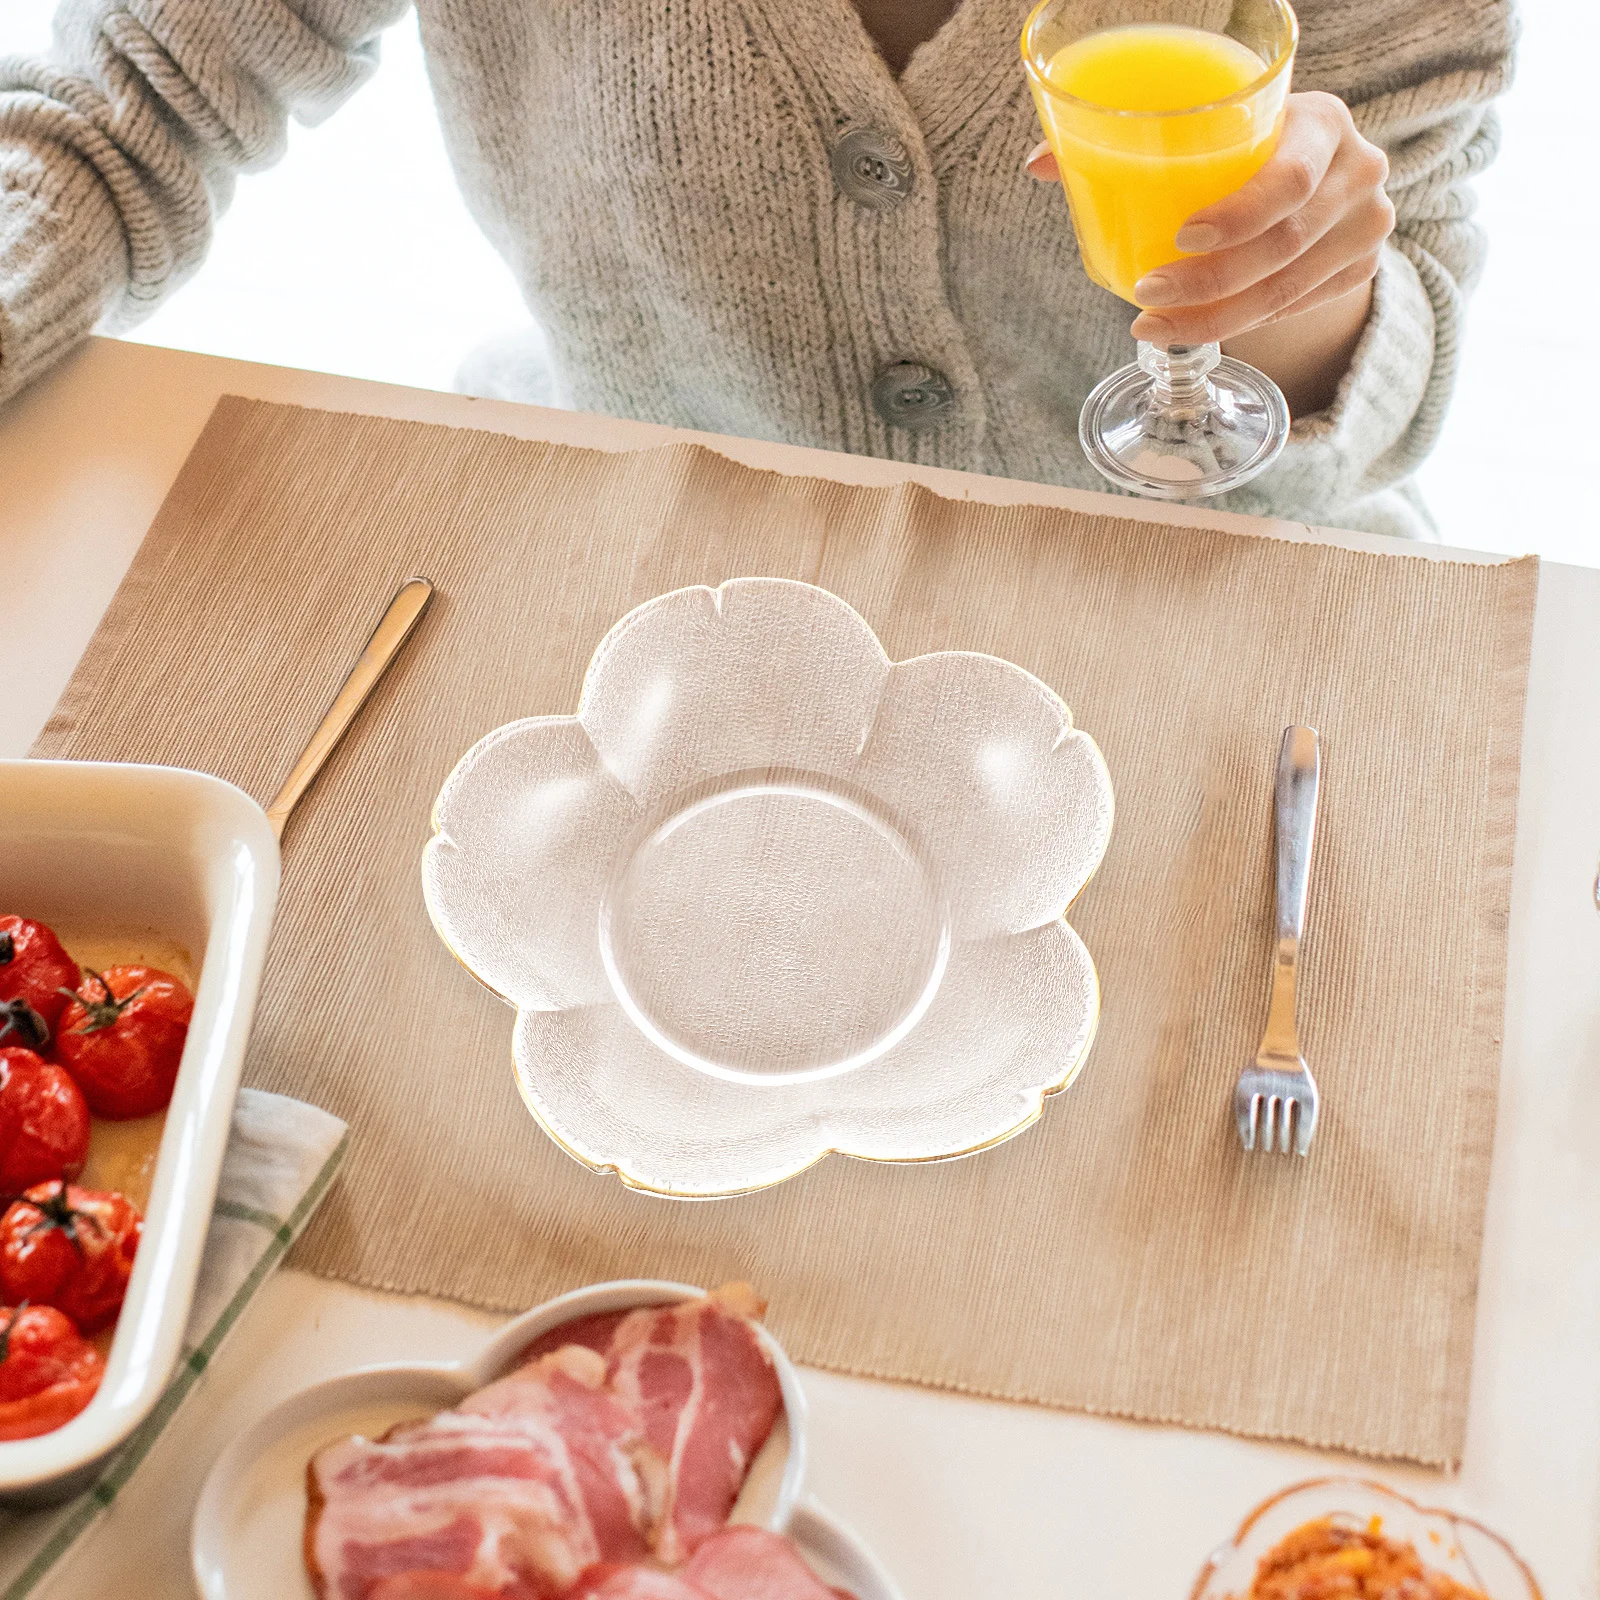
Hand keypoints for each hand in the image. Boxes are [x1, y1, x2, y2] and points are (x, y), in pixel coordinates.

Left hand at [1025, 91, 1394, 347]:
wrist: (1320, 179)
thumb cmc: (1247, 152)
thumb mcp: (1211, 136)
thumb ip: (1132, 145)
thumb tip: (1040, 163)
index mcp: (1320, 123)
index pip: (1290, 178)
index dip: (1239, 215)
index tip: (1181, 238)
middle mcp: (1357, 172)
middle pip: (1282, 245)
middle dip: (1208, 283)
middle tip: (1147, 296)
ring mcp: (1365, 227)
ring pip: (1284, 291)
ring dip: (1214, 318)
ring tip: (1154, 326)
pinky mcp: (1359, 270)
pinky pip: (1292, 311)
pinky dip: (1240, 324)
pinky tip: (1195, 329)